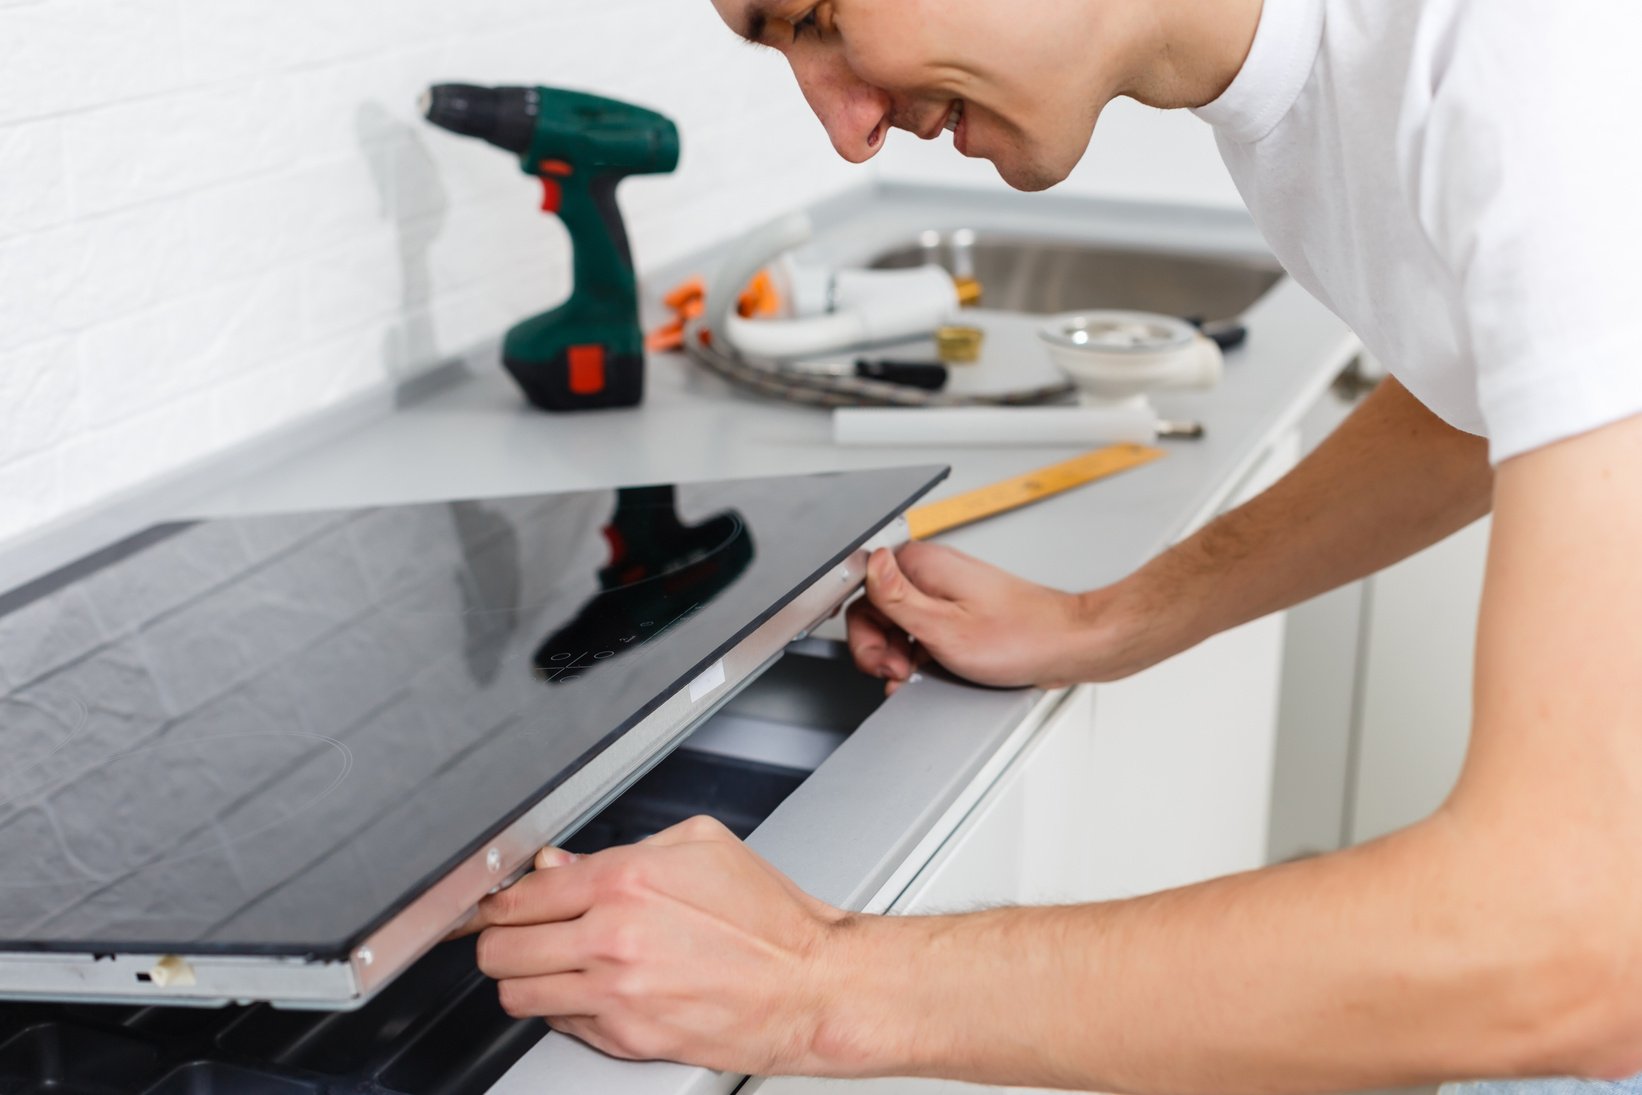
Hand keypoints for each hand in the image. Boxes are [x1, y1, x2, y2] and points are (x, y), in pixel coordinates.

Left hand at [465, 816, 851, 1073]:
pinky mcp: (628, 1038)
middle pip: (500, 948)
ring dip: (524, 979)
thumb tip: (561, 865)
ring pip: (517, 994)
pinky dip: (565, 1010)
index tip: (497, 902)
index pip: (520, 894)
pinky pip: (560, 1026)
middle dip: (501, 939)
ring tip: (549, 966)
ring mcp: (616, 994)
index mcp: (626, 880)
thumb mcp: (701, 845)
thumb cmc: (770, 918)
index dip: (499, 898)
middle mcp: (613, 937)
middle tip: (517, 934)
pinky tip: (592, 990)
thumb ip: (623, 848)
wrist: (811, 985)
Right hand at [846, 542, 1119, 690]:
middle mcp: (933, 573)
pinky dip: (920, 655)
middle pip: (879, 609)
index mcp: (923, 565)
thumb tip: (869, 563)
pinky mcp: (960, 612)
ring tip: (915, 676)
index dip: (864, 628)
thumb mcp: (945, 627)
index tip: (880, 655)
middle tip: (897, 672)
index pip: (864, 587)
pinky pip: (925, 631)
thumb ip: (897, 598)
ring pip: (900, 624)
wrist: (1068, 646)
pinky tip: (929, 674)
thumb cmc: (1020, 637)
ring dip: (899, 654)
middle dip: (880, 647)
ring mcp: (947, 593)